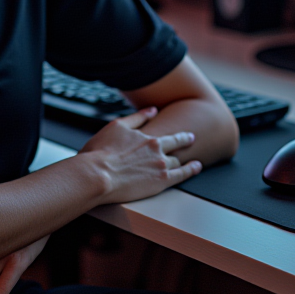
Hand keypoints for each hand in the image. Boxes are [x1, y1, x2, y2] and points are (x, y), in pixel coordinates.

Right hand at [81, 106, 201, 202]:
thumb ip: (137, 118)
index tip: (188, 135)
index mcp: (148, 138)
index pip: (170, 137)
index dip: (180, 136)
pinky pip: (182, 176)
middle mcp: (157, 151)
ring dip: (183, 161)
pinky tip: (196, 167)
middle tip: (191, 140)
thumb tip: (152, 110)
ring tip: (193, 162)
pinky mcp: (161, 182)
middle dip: (185, 143)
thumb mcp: (117, 126)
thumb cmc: (101, 151)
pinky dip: (191, 170)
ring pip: (177, 163)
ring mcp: (161, 167)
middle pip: (176, 148)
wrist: (98, 174)